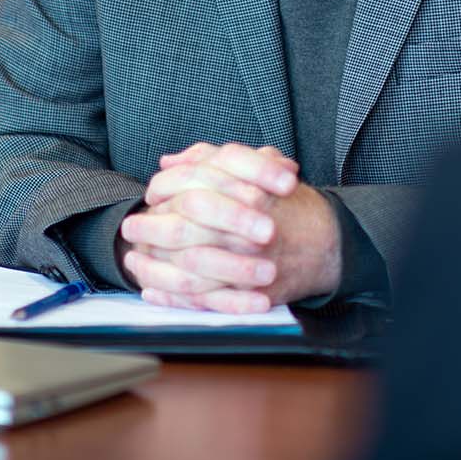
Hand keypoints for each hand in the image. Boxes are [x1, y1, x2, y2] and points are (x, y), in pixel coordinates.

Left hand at [120, 143, 342, 310]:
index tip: (150, 195)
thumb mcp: (256, 166)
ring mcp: (247, 261)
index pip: (190, 185)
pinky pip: (203, 300)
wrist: (330, 242)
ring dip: (154, 268)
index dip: (164, 190)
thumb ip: (212, 159)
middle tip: (130, 230)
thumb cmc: (289, 204)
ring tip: (133, 262)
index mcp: (246, 188)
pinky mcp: (250, 293)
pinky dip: (174, 298)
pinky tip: (153, 292)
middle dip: (150, 230)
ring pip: (188, 268)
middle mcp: (244, 224)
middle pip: (183, 227)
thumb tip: (169, 162)